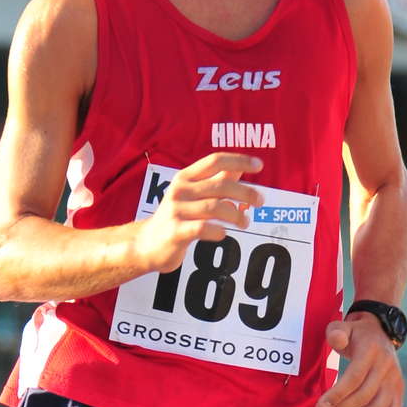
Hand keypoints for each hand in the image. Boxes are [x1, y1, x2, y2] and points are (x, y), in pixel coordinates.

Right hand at [135, 152, 262, 273]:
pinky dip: (218, 230)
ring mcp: (177, 211)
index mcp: (185, 178)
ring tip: (245, 222)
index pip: (215, 161)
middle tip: (260, 201)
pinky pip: (202, 228)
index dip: (239, 160)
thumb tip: (239, 169)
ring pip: (215, 207)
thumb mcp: (193, 195)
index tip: (259, 165)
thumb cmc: (175, 218)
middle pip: (220, 185)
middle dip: (245, 192)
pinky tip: (224, 234)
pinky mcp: (175, 232)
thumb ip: (215, 182)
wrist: (146, 245)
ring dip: (236, 215)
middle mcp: (180, 191)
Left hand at [316, 312, 403, 406]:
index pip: (354, 378)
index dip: (336, 395)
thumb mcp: (343, 326)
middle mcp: (387, 366)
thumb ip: (336, 332)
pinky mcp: (399, 389)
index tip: (320, 406)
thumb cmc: (355, 334)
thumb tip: (337, 340)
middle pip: (365, 396)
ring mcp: (395, 379)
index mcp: (372, 350)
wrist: (380, 332)